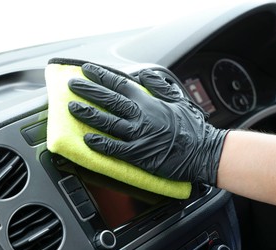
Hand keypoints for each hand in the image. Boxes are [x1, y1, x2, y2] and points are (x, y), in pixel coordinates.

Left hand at [68, 63, 227, 185]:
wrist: (203, 151)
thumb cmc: (193, 127)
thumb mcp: (179, 99)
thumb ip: (159, 86)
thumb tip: (144, 74)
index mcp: (149, 101)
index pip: (119, 84)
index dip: (101, 76)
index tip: (87, 70)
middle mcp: (140, 115)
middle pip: (108, 100)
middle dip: (88, 90)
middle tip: (72, 85)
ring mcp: (137, 135)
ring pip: (106, 122)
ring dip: (87, 113)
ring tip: (72, 107)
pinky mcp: (138, 154)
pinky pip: (113, 148)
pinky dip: (99, 143)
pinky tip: (87, 139)